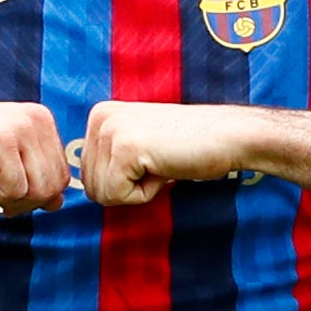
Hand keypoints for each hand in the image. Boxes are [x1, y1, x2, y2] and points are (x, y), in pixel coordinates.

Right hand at [0, 97, 68, 213]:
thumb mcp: (3, 164)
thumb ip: (33, 177)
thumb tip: (59, 203)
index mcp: (42, 120)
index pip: (62, 176)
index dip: (34, 195)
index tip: (4, 185)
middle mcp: (38, 119)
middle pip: (54, 186)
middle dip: (24, 201)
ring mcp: (21, 128)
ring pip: (39, 191)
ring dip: (8, 200)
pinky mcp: (2, 141)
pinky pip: (16, 191)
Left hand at [81, 101, 257, 206]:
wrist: (227, 136)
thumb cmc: (187, 147)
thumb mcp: (137, 145)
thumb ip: (108, 159)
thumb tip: (83, 189)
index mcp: (98, 115)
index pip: (87, 176)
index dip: (122, 181)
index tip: (149, 159)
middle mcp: (98, 117)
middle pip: (90, 187)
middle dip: (127, 187)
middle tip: (157, 163)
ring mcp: (110, 131)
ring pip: (102, 194)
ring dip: (136, 190)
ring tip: (160, 163)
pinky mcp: (124, 148)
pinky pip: (118, 196)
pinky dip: (145, 193)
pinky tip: (164, 167)